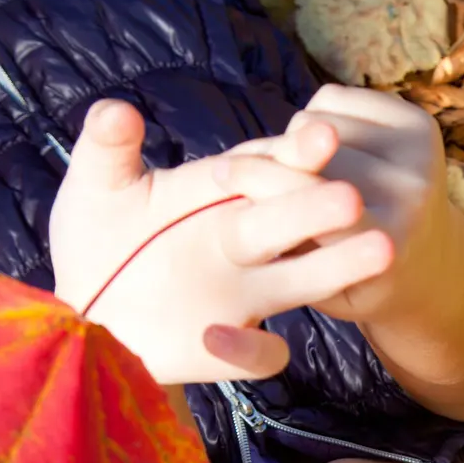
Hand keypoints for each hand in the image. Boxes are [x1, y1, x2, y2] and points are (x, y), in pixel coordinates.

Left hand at [48, 100, 392, 383]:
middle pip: (291, 221)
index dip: (293, 154)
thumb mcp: (94, 189)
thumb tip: (116, 108)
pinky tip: (214, 335)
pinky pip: (263, 354)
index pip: (265, 169)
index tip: (320, 137)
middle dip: (319, 209)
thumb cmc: (96, 240)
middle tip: (350, 198)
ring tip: (380, 252)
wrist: (82, 314)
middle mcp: (242, 242)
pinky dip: (250, 348)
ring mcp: (243, 296)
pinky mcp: (232, 347)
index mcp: (217, 193)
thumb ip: (105, 149)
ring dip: (338, 267)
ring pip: (303, 280)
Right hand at [212, 86, 463, 326]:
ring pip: (321, 121)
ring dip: (295, 140)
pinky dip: (317, 117)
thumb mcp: (315, 286)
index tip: (220, 173)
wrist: (430, 264)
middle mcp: (411, 195)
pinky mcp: (422, 124)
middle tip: (241, 169)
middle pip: (312, 153)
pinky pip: (337, 99)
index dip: (259, 179)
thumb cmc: (357, 282)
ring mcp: (422, 154)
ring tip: (298, 171)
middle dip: (270, 157)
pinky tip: (327, 153)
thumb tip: (225, 173)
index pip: (308, 198)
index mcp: (384, 246)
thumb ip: (278, 240)